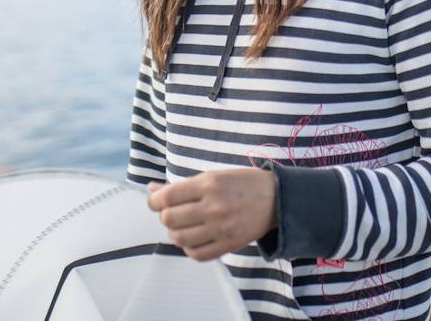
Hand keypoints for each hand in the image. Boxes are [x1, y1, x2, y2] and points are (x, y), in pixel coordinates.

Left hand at [147, 168, 276, 260]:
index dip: (154, 201)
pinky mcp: (228, 245)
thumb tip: (152, 190)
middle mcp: (213, 206)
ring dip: (175, 233)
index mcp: (209, 184)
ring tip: (183, 227)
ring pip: (180, 238)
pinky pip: (197, 254)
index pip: (167, 197)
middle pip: (170, 219)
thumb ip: (183, 186)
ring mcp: (221, 228)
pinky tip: (193, 239)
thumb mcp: (214, 176)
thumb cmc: (244, 184)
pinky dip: (189, 248)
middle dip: (166, 216)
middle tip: (173, 213)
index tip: (156, 202)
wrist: (277, 199)